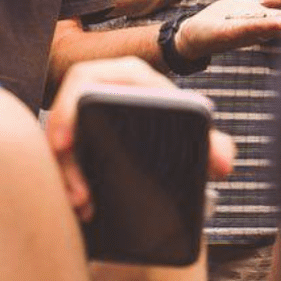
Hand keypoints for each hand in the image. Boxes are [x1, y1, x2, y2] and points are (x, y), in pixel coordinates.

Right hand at [44, 57, 234, 221]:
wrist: (173, 153)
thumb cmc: (183, 138)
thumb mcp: (197, 143)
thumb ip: (214, 149)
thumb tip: (222, 162)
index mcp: (128, 77)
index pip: (88, 80)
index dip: (70, 107)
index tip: (63, 142)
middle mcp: (102, 84)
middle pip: (66, 103)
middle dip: (60, 138)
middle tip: (61, 171)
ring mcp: (87, 108)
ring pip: (60, 129)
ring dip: (65, 167)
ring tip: (81, 202)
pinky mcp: (78, 130)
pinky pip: (59, 146)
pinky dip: (64, 174)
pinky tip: (77, 203)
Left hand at [173, 0, 280, 60]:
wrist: (194, 34)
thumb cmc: (226, 19)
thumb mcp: (252, 3)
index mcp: (268, 20)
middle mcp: (260, 28)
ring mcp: (243, 31)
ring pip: (266, 28)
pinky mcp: (224, 32)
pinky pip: (242, 29)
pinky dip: (256, 26)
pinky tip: (270, 22)